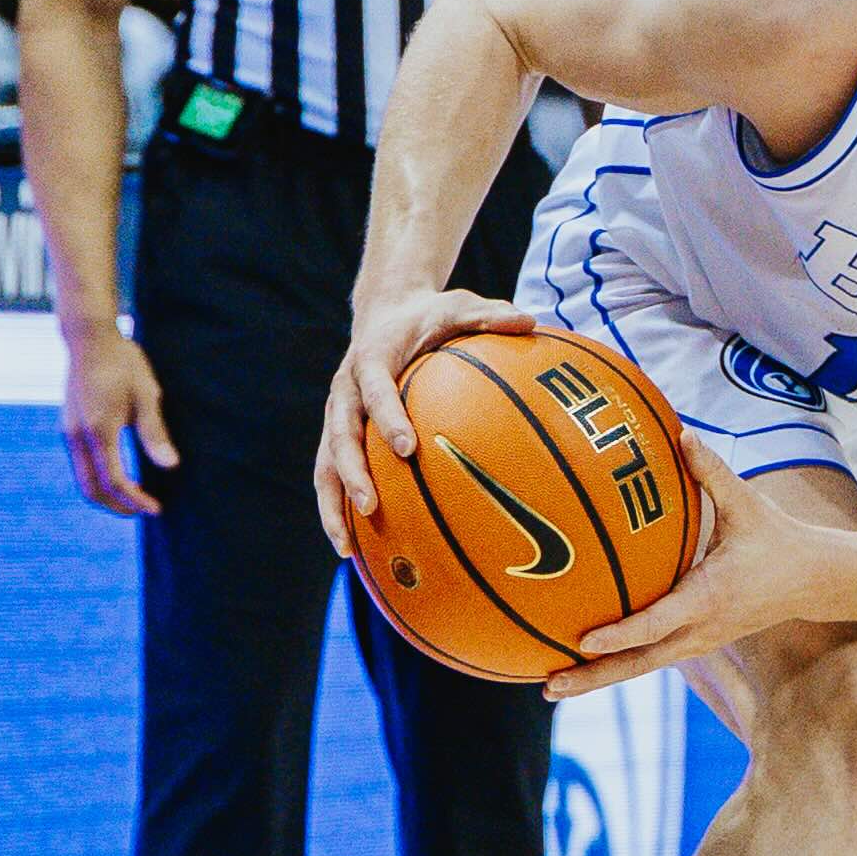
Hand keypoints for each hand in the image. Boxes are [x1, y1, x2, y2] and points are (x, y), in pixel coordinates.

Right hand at [59, 324, 176, 516]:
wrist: (89, 339)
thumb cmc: (123, 363)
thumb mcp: (146, 394)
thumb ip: (155, 432)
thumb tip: (171, 465)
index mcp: (99, 430)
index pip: (115, 481)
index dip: (135, 500)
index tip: (155, 508)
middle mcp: (77, 436)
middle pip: (91, 488)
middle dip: (116, 506)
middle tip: (142, 510)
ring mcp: (68, 432)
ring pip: (81, 478)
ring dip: (104, 494)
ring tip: (131, 498)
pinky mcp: (67, 427)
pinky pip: (79, 464)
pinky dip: (96, 479)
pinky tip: (116, 476)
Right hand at [314, 289, 536, 545]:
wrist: (385, 312)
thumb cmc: (429, 315)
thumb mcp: (459, 305)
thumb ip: (490, 315)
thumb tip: (530, 321)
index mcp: (371, 357)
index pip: (375, 389)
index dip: (387, 418)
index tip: (406, 448)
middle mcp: (346, 389)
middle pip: (340, 434)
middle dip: (352, 473)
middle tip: (372, 506)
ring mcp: (338, 415)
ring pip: (326, 463)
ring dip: (333, 505)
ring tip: (347, 549)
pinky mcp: (338, 434)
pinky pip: (331, 475)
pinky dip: (337, 510)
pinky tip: (354, 550)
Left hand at [549, 441, 833, 693]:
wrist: (812, 581)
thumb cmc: (778, 538)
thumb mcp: (748, 503)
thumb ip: (712, 471)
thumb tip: (682, 432)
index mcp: (709, 598)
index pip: (658, 622)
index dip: (621, 633)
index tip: (585, 639)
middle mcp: (700, 630)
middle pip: (640, 663)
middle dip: (594, 676)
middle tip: (550, 686)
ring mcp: (698, 642)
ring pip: (642, 667)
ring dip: (598, 678)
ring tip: (552, 687)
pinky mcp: (696, 643)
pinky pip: (650, 658)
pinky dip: (617, 663)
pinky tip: (584, 664)